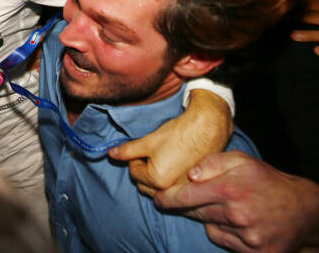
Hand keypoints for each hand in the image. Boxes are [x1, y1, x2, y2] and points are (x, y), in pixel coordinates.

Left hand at [110, 89, 232, 194]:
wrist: (208, 128)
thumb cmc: (178, 133)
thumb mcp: (148, 141)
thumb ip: (128, 151)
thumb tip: (111, 154)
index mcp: (158, 180)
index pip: (134, 173)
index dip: (136, 159)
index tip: (146, 149)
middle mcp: (172, 190)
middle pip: (146, 184)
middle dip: (145, 170)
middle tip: (153, 154)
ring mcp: (185, 190)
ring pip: (159, 188)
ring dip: (156, 177)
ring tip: (165, 159)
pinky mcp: (195, 186)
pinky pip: (175, 187)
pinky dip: (170, 180)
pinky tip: (176, 164)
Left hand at [155, 151, 318, 251]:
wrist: (304, 210)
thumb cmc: (268, 181)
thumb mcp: (242, 160)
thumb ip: (212, 162)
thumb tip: (189, 175)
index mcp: (230, 189)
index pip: (185, 197)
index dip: (166, 198)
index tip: (156, 198)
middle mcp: (237, 215)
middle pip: (194, 212)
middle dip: (186, 205)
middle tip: (190, 197)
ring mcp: (246, 237)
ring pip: (208, 226)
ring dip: (209, 217)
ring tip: (226, 207)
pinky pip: (223, 240)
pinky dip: (223, 232)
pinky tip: (237, 222)